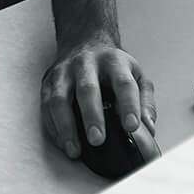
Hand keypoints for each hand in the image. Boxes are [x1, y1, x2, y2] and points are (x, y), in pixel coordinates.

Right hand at [40, 34, 160, 163]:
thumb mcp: (136, 76)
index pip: (124, 83)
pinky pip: (46, 106)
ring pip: (60, 98)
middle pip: (88, 89)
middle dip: (92, 116)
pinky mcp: (49, 81)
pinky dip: (54, 127)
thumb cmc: (113, 68)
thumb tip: (148, 128)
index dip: (129, 105)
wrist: (85, 43)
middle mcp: (87, 63)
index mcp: (114, 62)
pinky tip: (63, 143)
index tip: (132, 127)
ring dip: (66, 126)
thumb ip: (145, 102)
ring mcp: (64, 71)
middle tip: (98, 140)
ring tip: (75, 150)